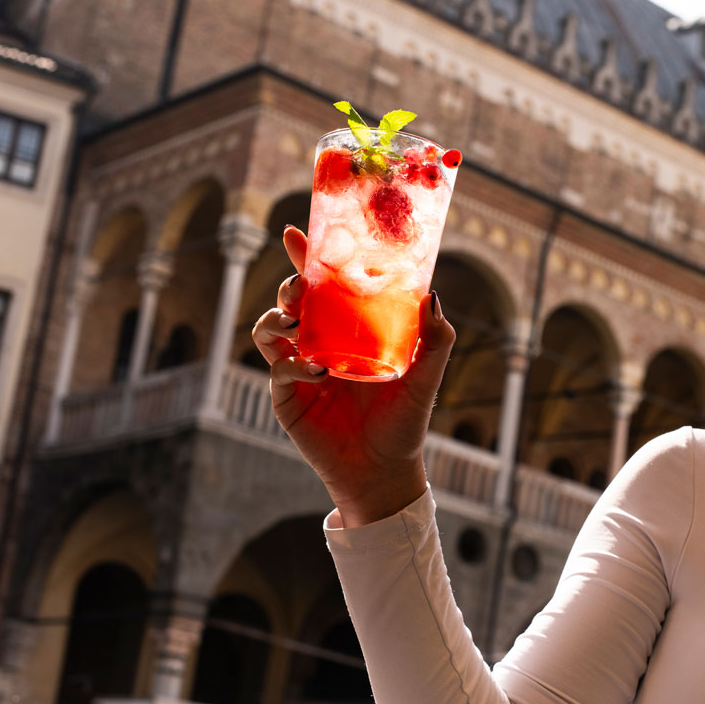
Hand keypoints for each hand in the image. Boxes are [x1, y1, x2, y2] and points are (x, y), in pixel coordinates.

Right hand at [252, 227, 455, 526]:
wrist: (385, 470)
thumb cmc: (404, 421)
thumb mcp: (426, 374)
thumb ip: (435, 338)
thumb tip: (433, 295)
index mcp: (347, 329)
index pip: (323, 285)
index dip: (307, 257)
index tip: (298, 233)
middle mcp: (318, 342)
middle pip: (290, 299)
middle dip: (289, 284)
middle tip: (302, 286)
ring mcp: (298, 368)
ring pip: (269, 327)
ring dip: (277, 316)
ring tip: (298, 319)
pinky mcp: (286, 395)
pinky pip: (276, 367)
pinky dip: (292, 362)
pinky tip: (317, 369)